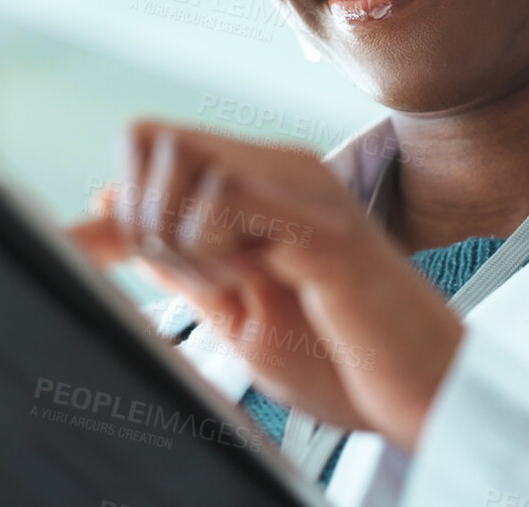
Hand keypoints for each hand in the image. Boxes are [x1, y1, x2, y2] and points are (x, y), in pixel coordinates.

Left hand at [63, 119, 464, 449]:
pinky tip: (251, 282)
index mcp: (265, 184)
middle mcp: (284, 170)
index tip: (99, 253)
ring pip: (186, 161)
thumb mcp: (243, 309)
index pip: (158, 147)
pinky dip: (210, 248)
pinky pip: (227, 197)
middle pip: (157, 139)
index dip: (118, 204)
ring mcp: (307, 190)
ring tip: (224, 286)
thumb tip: (118, 214)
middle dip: (143, 216)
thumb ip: (185, 260)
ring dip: (178, 236)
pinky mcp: (321, 227)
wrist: (429, 390)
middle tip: (185, 279)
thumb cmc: (348, 359)